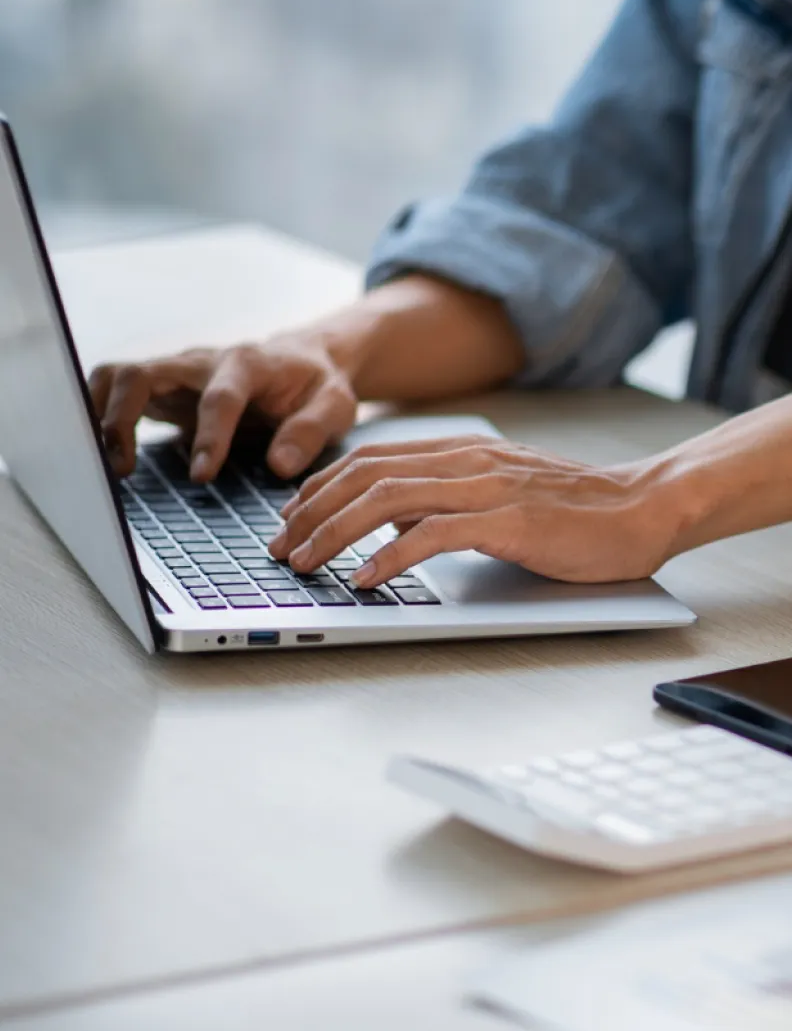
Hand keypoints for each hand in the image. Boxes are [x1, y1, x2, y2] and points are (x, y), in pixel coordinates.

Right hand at [89, 334, 357, 480]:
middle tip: (123, 467)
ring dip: (100, 414)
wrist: (306, 359)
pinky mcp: (164, 388)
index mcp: (247, 364)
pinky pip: (117, 391)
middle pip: (143, 374)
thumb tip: (279, 466)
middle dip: (123, 418)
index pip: (219, 398)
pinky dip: (100, 415)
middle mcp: (202, 362)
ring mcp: (177, 373)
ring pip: (118, 376)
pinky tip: (102, 452)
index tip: (203, 476)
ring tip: (103, 462)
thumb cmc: (318, 384)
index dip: (209, 436)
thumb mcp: (335, 405)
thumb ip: (310, 431)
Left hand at [269, 435, 680, 585]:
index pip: (371, 459)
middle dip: (312, 512)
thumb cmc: (574, 510)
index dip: (322, 487)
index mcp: (461, 451)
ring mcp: (486, 488)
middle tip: (281, 547)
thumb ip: (447, 501)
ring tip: (306, 563)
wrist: (642, 508)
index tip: (291, 517)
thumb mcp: (499, 493)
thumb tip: (394, 525)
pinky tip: (366, 579)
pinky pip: (434, 535)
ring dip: (336, 533)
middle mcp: (466, 461)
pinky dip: (391, 557)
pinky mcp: (508, 521)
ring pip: (388, 499)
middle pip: (366, 475)